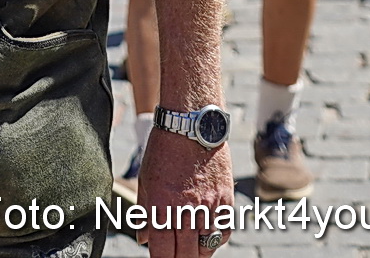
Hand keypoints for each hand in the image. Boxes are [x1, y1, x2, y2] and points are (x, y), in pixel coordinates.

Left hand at [138, 129, 233, 256]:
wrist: (191, 124)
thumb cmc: (163, 149)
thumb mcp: (146, 178)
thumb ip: (145, 211)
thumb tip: (143, 239)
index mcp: (162, 205)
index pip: (161, 250)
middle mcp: (186, 210)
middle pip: (185, 254)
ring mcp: (208, 207)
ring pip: (205, 247)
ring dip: (196, 253)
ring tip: (189, 251)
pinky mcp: (225, 201)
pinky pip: (222, 232)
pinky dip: (214, 240)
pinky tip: (206, 239)